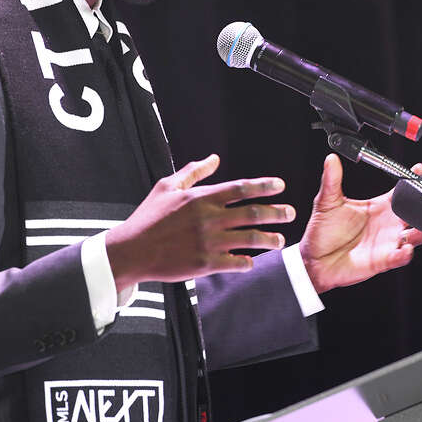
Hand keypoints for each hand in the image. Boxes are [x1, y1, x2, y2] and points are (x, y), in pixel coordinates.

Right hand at [105, 154, 295, 293]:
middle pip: (252, 213)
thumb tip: (214, 158)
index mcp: (201, 198)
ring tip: (280, 241)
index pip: (240, 188)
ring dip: (269, 239)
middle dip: (276, 213)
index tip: (280, 186)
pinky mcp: (205, 264)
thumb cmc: (148, 217)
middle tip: (290, 213)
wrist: (131, 250)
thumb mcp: (167, 187)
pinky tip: (252, 261)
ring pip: (249, 239)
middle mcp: (208, 219)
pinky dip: (247, 262)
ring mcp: (208, 242)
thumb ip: (193, 171)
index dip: (264, 186)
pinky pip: (236, 263)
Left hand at [299, 154, 421, 293]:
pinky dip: (406, 254)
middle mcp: (387, 224)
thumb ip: (332, 180)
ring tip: (414, 228)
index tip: (418, 169)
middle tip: (421, 203)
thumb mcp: (327, 202)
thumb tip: (331, 159)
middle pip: (415, 214)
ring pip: (416, 235)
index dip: (413, 180)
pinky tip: (404, 249)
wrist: (314, 260)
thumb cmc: (322, 232)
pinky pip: (402, 257)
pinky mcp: (383, 260)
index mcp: (378, 207)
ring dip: (419, 231)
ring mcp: (387, 242)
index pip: (402, 191)